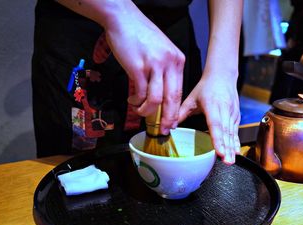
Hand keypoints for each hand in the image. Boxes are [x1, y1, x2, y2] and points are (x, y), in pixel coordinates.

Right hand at [104, 6, 184, 134]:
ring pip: (156, 99)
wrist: (123, 18)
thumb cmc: (140, 34)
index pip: (179, 91)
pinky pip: (140, 93)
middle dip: (168, 118)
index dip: (175, 110)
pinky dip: (136, 101)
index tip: (173, 121)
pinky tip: (132, 100)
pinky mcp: (138, 67)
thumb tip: (160, 93)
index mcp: (177, 60)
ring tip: (140, 111)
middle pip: (172, 99)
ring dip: (147, 110)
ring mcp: (154, 65)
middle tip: (164, 129)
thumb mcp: (161, 51)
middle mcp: (169, 63)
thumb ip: (164, 71)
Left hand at [178, 74, 240, 164]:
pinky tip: (235, 153)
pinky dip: (235, 142)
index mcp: (212, 105)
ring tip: (230, 161)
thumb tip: (168, 127)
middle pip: (226, 132)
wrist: (223, 76)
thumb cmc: (207, 86)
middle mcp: (224, 110)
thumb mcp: (191, 98)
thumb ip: (180, 112)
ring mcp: (232, 113)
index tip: (220, 151)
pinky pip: (235, 131)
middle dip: (227, 149)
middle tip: (227, 162)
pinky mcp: (236, 116)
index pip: (216, 125)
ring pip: (232, 133)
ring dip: (232, 148)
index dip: (218, 139)